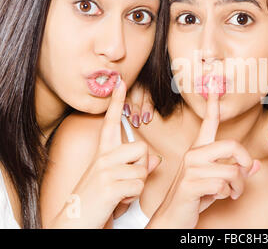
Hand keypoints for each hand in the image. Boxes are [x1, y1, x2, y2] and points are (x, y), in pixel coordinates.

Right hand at [65, 78, 159, 227]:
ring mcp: (105, 170)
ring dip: (137, 185)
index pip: (110, 123)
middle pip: (142, 149)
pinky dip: (132, 197)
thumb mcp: (115, 182)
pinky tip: (116, 202)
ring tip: (120, 194)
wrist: (73, 224)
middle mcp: (102, 158)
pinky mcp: (109, 185)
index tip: (119, 82)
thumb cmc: (96, 202)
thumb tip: (157, 160)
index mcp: (102, 154)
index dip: (116, 102)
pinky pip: (138, 185)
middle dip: (142, 168)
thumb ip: (135, 168)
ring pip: (143, 169)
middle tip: (126, 183)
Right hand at [148, 84, 259, 228]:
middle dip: (244, 163)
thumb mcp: (218, 182)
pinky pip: (222, 183)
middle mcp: (193, 154)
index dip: (213, 104)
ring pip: (232, 169)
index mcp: (199, 150)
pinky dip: (226, 194)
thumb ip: (235, 171)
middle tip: (242, 177)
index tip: (214, 85)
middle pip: (232, 145)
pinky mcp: (190, 183)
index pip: (208, 122)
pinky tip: (217, 197)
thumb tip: (255, 165)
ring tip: (230, 192)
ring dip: (237, 186)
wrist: (173, 218)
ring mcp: (191, 168)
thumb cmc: (194, 198)